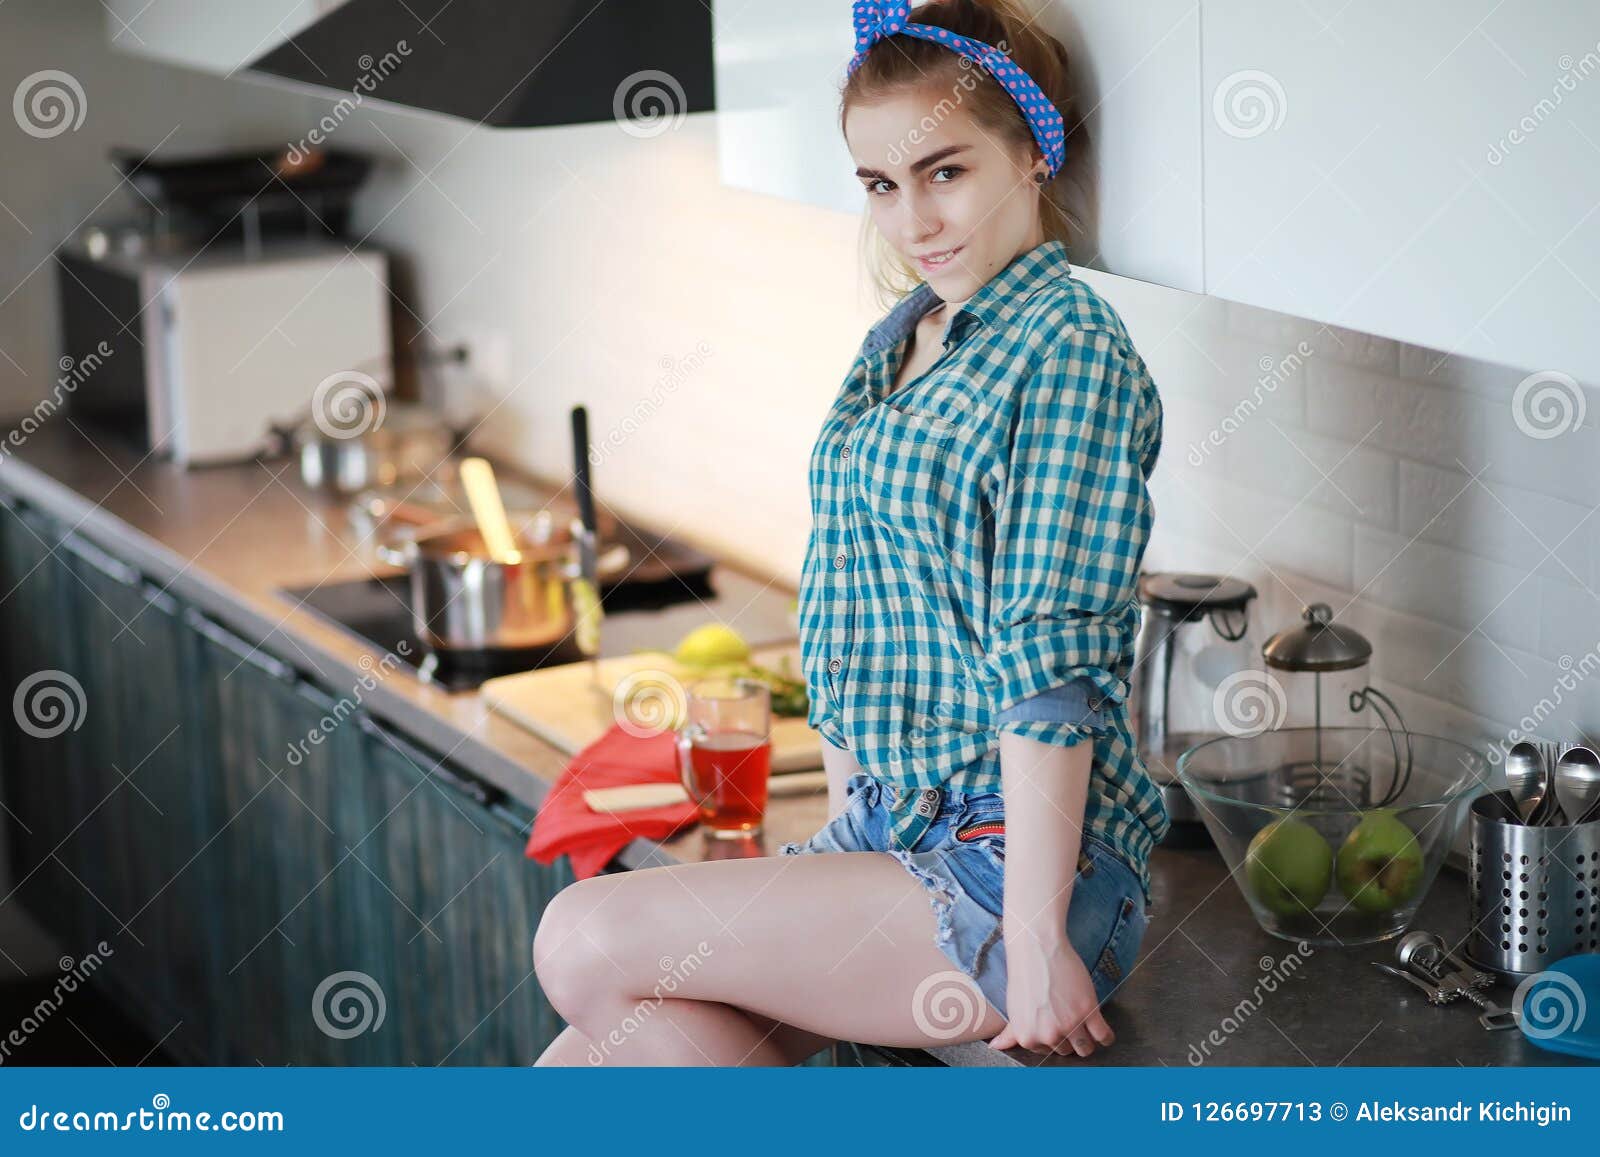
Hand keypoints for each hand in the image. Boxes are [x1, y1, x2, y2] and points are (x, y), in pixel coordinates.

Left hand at [988, 926, 1113, 1058]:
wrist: (1037, 949)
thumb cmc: (1025, 975)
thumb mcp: (1013, 1008)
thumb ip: (1010, 1032)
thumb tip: (996, 1047)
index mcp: (1028, 1038)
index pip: (1049, 1052)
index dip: (1055, 1038)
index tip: (1056, 1024)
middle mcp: (1048, 1035)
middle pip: (1068, 1050)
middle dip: (1070, 1037)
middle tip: (1069, 1018)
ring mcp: (1069, 1024)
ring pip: (1085, 1048)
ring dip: (1088, 1039)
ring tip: (1086, 1024)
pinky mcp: (1088, 1011)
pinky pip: (1103, 1036)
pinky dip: (1106, 1037)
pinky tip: (1102, 1029)